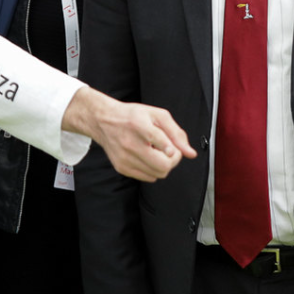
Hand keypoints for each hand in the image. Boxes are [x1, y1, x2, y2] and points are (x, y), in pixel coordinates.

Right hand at [64, 88, 196, 181]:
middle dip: (174, 160)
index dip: (170, 148)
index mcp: (139, 124)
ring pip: (158, 174)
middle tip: (172, 151)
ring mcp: (124, 158)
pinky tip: (148, 157)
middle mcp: (130, 143)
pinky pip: (148, 178)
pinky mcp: (121, 167)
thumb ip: (176, 133)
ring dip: (164, 165)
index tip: (173, 150)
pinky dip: (153, 170)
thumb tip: (190, 153)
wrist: (104, 121)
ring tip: (158, 153)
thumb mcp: (157, 115)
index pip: (156, 139)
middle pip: (163, 165)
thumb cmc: (133, 116)